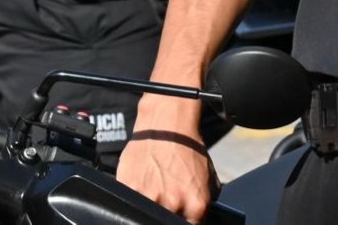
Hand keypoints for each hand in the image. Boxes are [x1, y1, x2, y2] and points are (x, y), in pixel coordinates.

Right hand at [116, 100, 218, 222]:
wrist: (167, 122)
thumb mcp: (208, 178)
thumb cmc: (188, 147)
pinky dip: (134, 195)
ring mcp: (149, 197)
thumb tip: (196, 218)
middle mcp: (173, 204)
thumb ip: (202, 204)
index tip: (180, 215)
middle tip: (167, 196)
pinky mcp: (128, 187)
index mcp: (197, 205)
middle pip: (167, 221)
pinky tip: (142, 182)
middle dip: (169, 213)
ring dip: (150, 204)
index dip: (184, 220)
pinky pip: (130, 203)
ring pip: (147, 215)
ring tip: (155, 186)